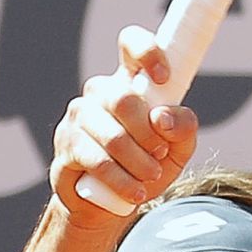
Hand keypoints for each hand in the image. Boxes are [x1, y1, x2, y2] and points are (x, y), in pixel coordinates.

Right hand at [52, 27, 196, 223]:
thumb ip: (184, 128)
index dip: (147, 52)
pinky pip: (97, 161)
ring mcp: (78, 117)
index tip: (164, 78)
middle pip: (124, 99)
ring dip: (139, 162)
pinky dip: (122, 180)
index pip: (130, 44)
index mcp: (128, 83)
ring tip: (149, 178)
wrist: (110, 206)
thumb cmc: (145, 169)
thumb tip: (164, 118)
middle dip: (149, 133)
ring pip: (112, 135)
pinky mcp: (66, 146)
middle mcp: (100, 93)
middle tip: (160, 153)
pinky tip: (135, 192)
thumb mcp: (177, 150)